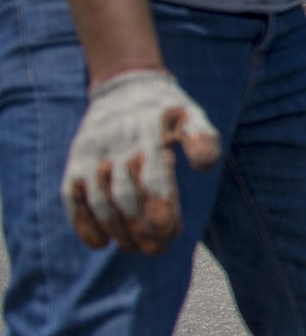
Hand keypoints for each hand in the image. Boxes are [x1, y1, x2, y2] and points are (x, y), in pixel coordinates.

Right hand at [62, 68, 223, 251]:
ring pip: (99, 202)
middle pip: (127, 199)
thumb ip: (202, 138)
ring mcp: (93, 156)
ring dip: (116, 231)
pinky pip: (73, 196)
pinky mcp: (76, 162)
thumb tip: (203, 166)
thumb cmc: (166, 110)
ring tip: (135, 249)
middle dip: (141, 229)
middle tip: (156, 249)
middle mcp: (117, 147)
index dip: (161, 213)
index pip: (154, 183)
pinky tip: (98, 243)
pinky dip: (81, 222)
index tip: (172, 235)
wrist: (124, 86)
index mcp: (149, 137)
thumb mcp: (192, 115)